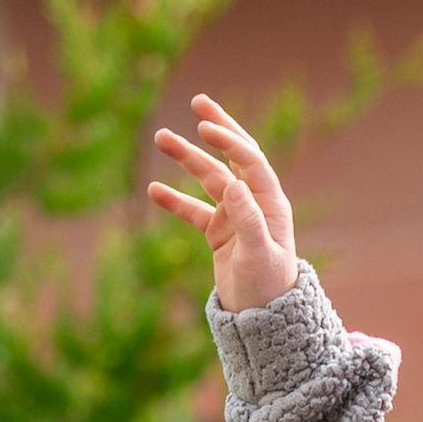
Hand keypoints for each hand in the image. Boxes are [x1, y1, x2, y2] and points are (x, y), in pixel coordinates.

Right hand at [147, 94, 298, 311]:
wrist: (264, 320)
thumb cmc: (268, 288)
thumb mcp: (258, 255)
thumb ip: (248, 220)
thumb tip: (233, 184)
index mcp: (270, 203)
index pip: (250, 160)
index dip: (229, 141)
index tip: (204, 125)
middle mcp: (254, 203)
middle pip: (233, 157)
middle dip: (216, 130)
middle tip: (197, 101)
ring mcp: (235, 216)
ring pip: (209, 179)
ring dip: (187, 159)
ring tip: (160, 138)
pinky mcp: (219, 233)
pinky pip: (193, 211)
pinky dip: (175, 201)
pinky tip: (152, 191)